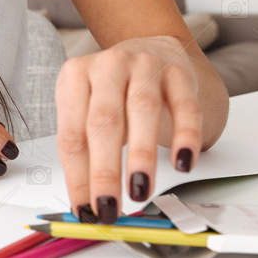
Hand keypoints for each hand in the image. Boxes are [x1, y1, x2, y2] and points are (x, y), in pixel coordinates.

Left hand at [54, 35, 202, 221]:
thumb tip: (86, 202)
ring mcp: (145, 66)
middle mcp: (109, 66)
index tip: (84, 208)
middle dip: (105, 170)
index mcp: (75, 77)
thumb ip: (85, 152)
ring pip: (142, 110)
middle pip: (104, 122)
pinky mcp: (179, 73)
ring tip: (139, 190)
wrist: (149, 49)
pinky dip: (185, 137)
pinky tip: (182, 162)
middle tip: (108, 205)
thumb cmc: (112, 91)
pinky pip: (185, 107)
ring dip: (140, 156)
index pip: (72, 135)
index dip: (77, 176)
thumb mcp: (86, 111)